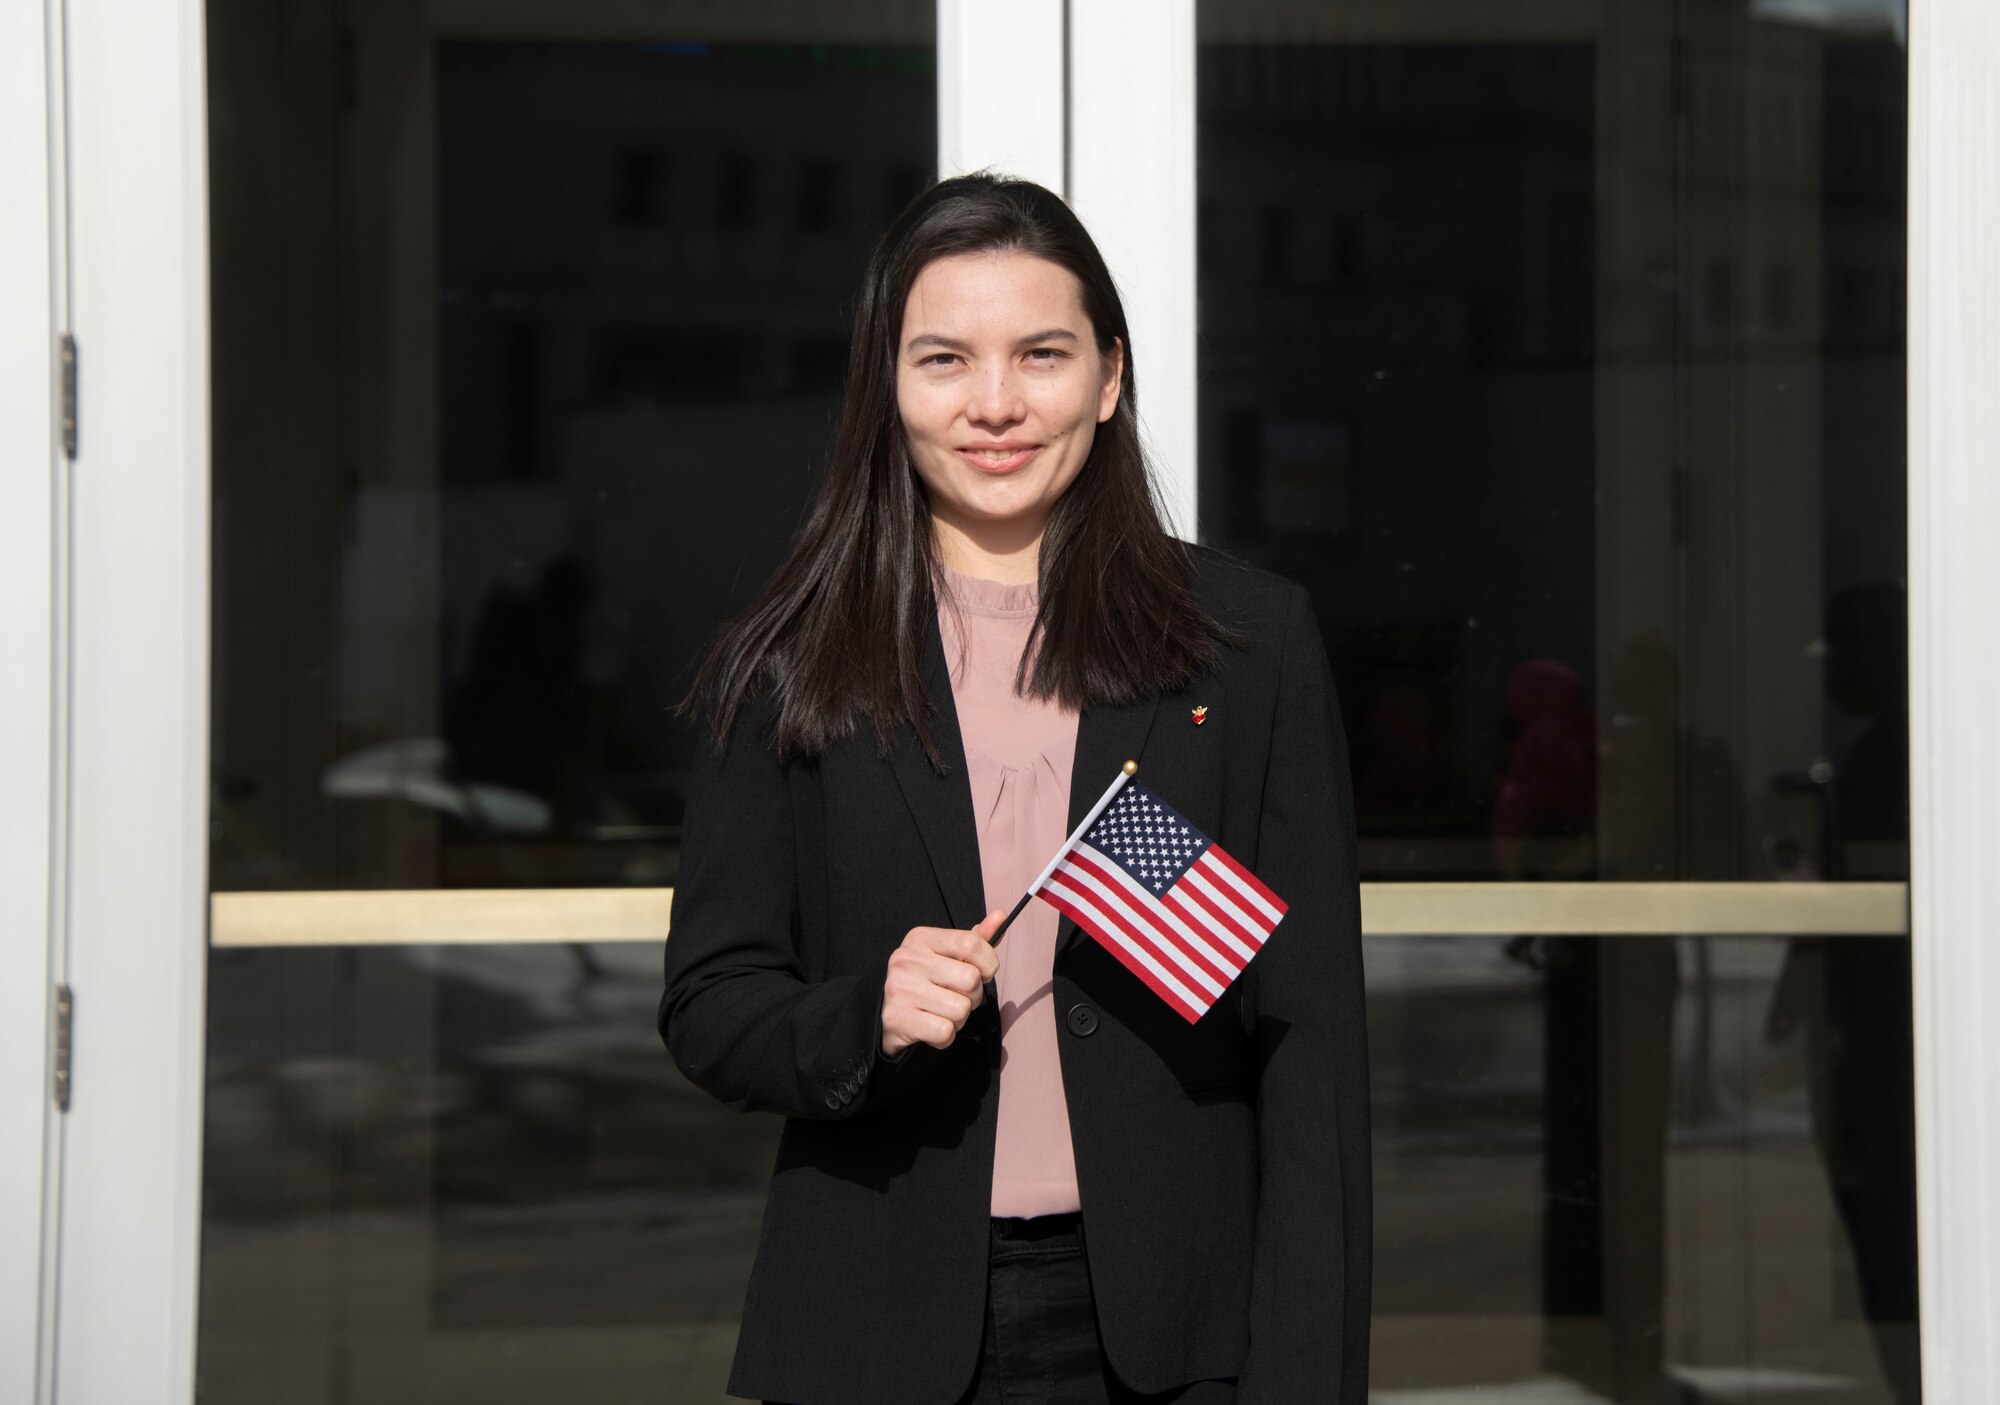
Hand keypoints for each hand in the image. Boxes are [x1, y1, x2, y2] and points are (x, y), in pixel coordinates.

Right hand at [880, 910, 1004, 1056]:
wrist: (888, 1016)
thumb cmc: (928, 982)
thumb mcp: (949, 955)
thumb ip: (976, 939)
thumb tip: (1001, 915)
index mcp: (921, 938)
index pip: (972, 944)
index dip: (988, 964)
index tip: (980, 973)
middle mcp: (907, 959)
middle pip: (970, 980)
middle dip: (973, 995)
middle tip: (956, 996)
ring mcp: (899, 989)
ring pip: (960, 1009)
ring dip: (959, 1018)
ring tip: (942, 1011)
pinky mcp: (897, 1019)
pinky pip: (945, 1032)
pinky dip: (945, 1036)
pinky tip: (931, 1026)